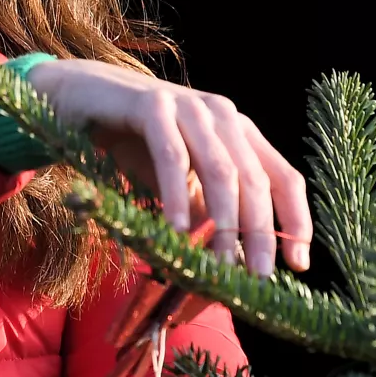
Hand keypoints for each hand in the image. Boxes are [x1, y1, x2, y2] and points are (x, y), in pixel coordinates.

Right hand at [27, 59, 310, 276]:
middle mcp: (222, 115)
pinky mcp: (151, 106)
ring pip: (221, 169)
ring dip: (224, 222)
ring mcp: (189, 106)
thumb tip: (227, 265)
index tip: (297, 264)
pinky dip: (177, 196)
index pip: (283, 176)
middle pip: (256, 179)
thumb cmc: (134, 144)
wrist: (79, 98)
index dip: (296, 219)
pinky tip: (177, 230)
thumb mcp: (180, 183)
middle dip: (260, 232)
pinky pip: (172, 157)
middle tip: (258, 277)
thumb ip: (204, 213)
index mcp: (239, 132)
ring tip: (220, 265)